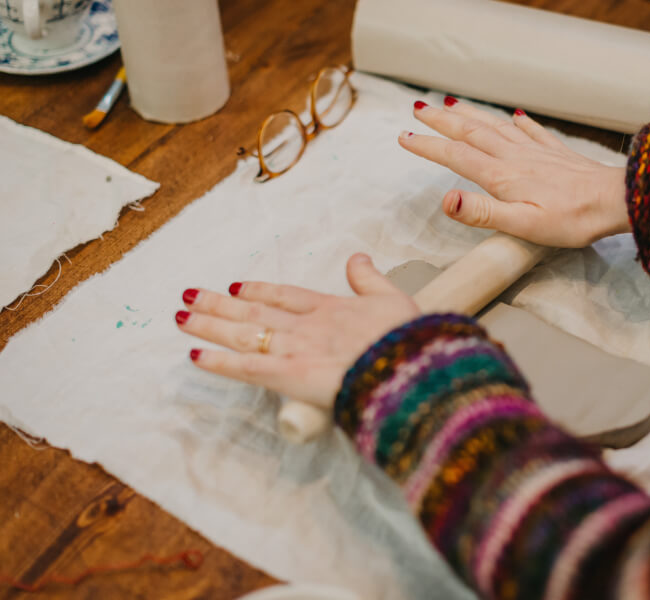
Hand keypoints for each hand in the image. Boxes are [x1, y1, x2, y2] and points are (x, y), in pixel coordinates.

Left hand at [176, 254, 419, 407]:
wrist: (409, 366)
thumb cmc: (407, 338)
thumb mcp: (394, 298)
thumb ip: (370, 279)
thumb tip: (357, 258)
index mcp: (329, 307)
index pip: (283, 295)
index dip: (257, 291)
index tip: (235, 287)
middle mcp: (305, 325)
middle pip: (253, 311)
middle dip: (218, 304)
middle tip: (188, 295)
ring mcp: (294, 348)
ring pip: (243, 333)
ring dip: (209, 324)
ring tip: (180, 316)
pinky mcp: (289, 375)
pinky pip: (246, 368)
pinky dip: (220, 362)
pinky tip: (194, 355)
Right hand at [400, 98, 629, 247]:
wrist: (616, 201)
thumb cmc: (570, 220)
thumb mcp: (521, 225)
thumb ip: (481, 212)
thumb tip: (446, 199)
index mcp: (502, 176)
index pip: (456, 156)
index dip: (428, 147)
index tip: (405, 138)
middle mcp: (515, 158)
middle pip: (472, 133)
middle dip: (442, 122)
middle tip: (418, 110)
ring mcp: (537, 153)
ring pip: (497, 127)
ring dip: (472, 116)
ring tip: (453, 105)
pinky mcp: (557, 154)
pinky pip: (533, 132)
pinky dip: (520, 123)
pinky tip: (517, 116)